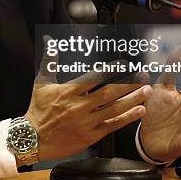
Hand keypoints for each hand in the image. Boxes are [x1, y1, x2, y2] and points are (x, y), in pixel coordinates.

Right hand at [24, 37, 151, 161]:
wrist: (33, 139)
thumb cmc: (38, 110)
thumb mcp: (41, 83)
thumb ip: (49, 61)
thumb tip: (49, 41)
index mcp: (69, 91)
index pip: (94, 77)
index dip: (111, 69)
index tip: (125, 63)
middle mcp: (79, 106)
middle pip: (109, 92)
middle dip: (128, 83)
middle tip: (142, 75)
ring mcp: (86, 122)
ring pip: (114, 109)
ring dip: (133, 99)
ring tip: (146, 90)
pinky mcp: (90, 136)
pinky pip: (112, 125)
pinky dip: (127, 118)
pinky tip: (139, 111)